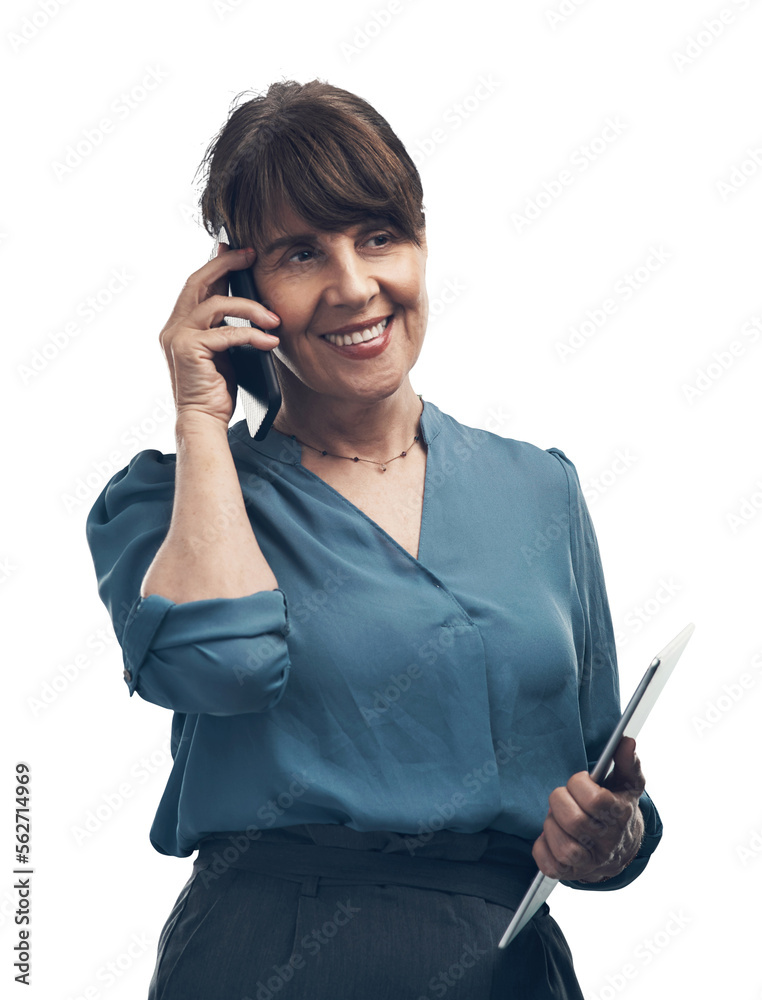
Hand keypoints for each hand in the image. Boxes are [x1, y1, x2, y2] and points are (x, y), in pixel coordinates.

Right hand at [158, 244, 281, 427]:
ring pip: (216, 303)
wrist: (203, 421)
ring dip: (250, 308)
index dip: (217, 263)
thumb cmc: (216, 390)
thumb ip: (226, 327)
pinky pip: (226, 332)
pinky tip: (270, 342)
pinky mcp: (187, 349)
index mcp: (179, 324)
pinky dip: (252, 335)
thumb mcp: (224, 351)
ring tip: (275, 318)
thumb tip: (251, 305)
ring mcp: (177, 336)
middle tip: (252, 255)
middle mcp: (173, 326)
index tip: (240, 249)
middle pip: (198, 280)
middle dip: (227, 263)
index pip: (197, 283)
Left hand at [531, 737, 645, 882]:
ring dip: (552, 825)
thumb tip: (626, 742)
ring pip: (563, 847)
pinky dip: (542, 847)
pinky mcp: (569, 874)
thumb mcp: (626, 784)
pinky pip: (548, 864)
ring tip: (558, 817)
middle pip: (575, 821)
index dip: (580, 785)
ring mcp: (589, 862)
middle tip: (563, 797)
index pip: (596, 800)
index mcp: (620, 817)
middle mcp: (607, 843)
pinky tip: (551, 836)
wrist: (619, 849)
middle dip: (560, 802)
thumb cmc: (617, 809)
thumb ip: (626, 762)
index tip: (580, 780)